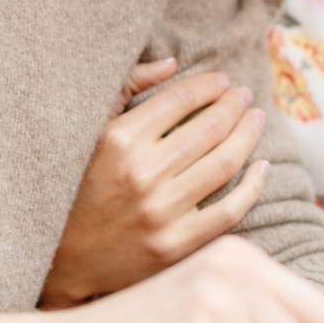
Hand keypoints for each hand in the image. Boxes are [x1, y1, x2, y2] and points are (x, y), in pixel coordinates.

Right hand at [40, 58, 270, 306]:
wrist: (61, 259)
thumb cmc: (76, 186)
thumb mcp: (90, 130)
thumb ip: (127, 87)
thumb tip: (171, 63)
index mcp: (119, 139)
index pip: (180, 99)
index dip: (209, 85)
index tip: (223, 81)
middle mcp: (142, 173)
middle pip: (210, 128)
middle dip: (235, 105)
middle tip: (245, 96)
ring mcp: (160, 212)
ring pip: (225, 163)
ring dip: (248, 135)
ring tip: (256, 120)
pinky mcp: (174, 246)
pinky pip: (229, 211)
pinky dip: (253, 187)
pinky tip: (262, 167)